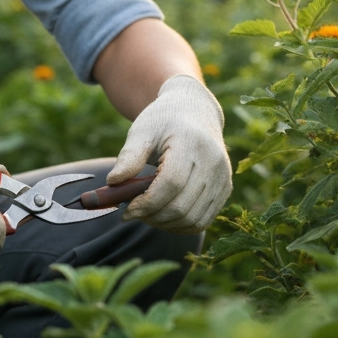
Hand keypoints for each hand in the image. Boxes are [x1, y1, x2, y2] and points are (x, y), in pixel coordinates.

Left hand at [106, 74, 231, 232]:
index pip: (171, 183)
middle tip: (132, 212)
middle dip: (152, 216)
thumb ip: (129, 157)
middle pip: (182, 206)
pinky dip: (180, 226)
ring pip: (193, 219)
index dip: (147, 203)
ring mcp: (222, 177)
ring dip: (165, 224)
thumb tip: (112, 183)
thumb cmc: (163, 120)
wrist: (194, 111)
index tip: (126, 209)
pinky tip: (163, 216)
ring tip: (146, 214)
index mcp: (192, 142)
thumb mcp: (142, 131)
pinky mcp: (225, 189)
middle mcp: (213, 161)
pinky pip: (203, 220)